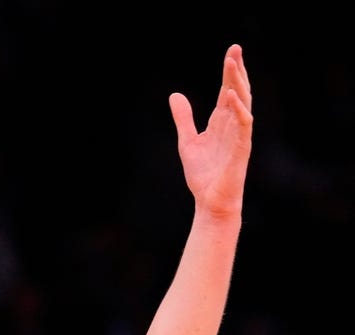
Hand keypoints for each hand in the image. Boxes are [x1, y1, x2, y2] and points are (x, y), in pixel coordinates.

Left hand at [169, 44, 252, 216]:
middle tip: (235, 48)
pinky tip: (230, 95)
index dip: (230, 72)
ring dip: (238, 84)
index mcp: (222, 122)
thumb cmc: (204, 175)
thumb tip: (175, 95)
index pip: (227, 91)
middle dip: (236, 70)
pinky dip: (238, 109)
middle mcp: (233, 125)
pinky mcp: (241, 149)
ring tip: (232, 64)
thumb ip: (183, 119)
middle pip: (237, 92)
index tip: (231, 51)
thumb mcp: (186, 142)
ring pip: (243, 104)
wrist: (210, 202)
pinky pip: (243, 125)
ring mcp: (239, 136)